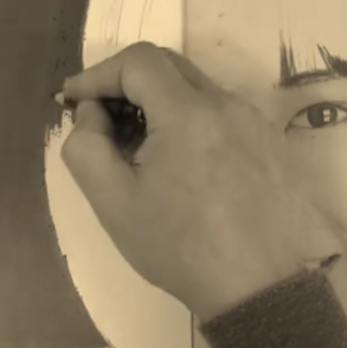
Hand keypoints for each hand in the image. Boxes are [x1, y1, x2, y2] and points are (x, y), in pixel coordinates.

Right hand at [59, 42, 341, 319]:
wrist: (260, 287)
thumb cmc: (181, 247)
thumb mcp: (114, 202)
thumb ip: (86, 145)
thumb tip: (92, 111)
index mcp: (191, 113)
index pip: (139, 61)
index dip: (99, 74)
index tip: (74, 101)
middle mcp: (230, 105)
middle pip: (171, 67)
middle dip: (129, 83)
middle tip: (102, 118)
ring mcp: (257, 123)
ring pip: (199, 90)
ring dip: (162, 103)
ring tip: (141, 146)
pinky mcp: (272, 143)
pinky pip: (224, 115)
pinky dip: (193, 121)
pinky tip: (183, 162)